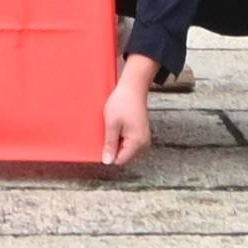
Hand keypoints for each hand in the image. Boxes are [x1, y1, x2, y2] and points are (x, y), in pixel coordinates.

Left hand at [100, 52, 157, 167]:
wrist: (133, 87)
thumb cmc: (122, 103)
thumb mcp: (111, 125)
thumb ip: (110, 144)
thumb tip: (107, 161)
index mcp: (137, 143)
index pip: (120, 160)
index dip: (109, 153)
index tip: (103, 141)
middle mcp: (143, 143)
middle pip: (123, 155)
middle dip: (113, 146)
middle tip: (108, 131)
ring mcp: (143, 138)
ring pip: (125, 148)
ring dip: (117, 140)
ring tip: (114, 126)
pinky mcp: (140, 132)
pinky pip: (128, 141)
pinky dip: (121, 136)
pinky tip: (118, 125)